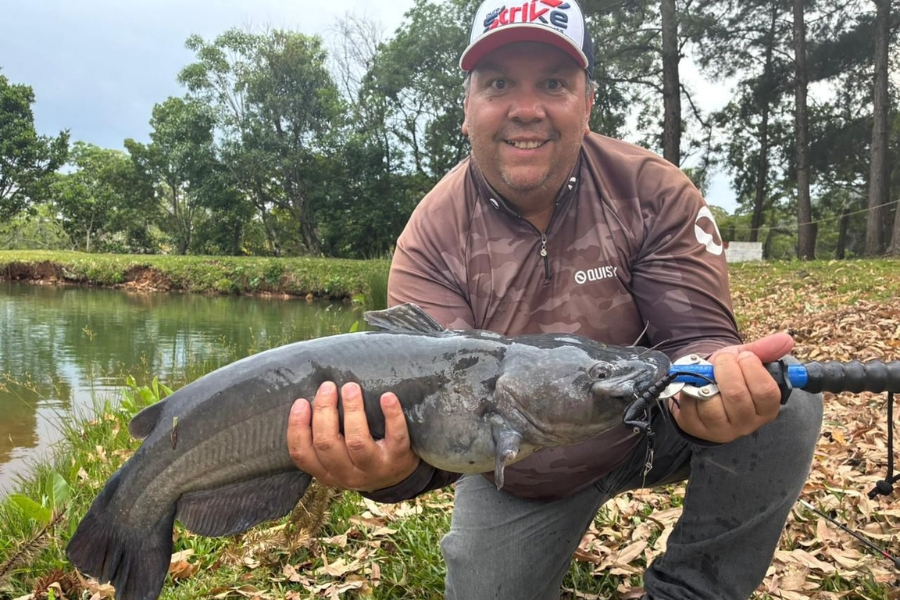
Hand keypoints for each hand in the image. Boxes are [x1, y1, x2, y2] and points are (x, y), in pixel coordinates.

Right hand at [286, 381, 419, 491]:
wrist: (399, 476)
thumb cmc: (361, 458)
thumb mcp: (338, 458)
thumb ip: (324, 437)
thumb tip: (313, 397)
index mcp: (327, 472)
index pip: (302, 455)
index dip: (297, 428)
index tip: (301, 401)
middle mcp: (347, 474)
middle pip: (327, 444)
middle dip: (324, 411)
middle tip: (328, 386)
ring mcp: (374, 468)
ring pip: (357, 442)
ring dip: (353, 411)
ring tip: (350, 387)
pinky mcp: (399, 458)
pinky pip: (396, 437)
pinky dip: (392, 415)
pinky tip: (387, 396)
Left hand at [669, 333, 793, 442]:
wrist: (702, 385)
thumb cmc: (730, 374)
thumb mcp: (746, 360)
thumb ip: (764, 350)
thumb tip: (786, 340)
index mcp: (766, 409)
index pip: (766, 392)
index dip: (752, 368)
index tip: (744, 356)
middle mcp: (746, 423)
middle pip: (737, 396)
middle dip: (726, 369)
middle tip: (722, 359)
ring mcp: (721, 430)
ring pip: (712, 407)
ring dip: (706, 382)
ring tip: (707, 373)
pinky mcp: (698, 430)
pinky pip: (690, 409)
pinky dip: (689, 390)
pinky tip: (694, 385)